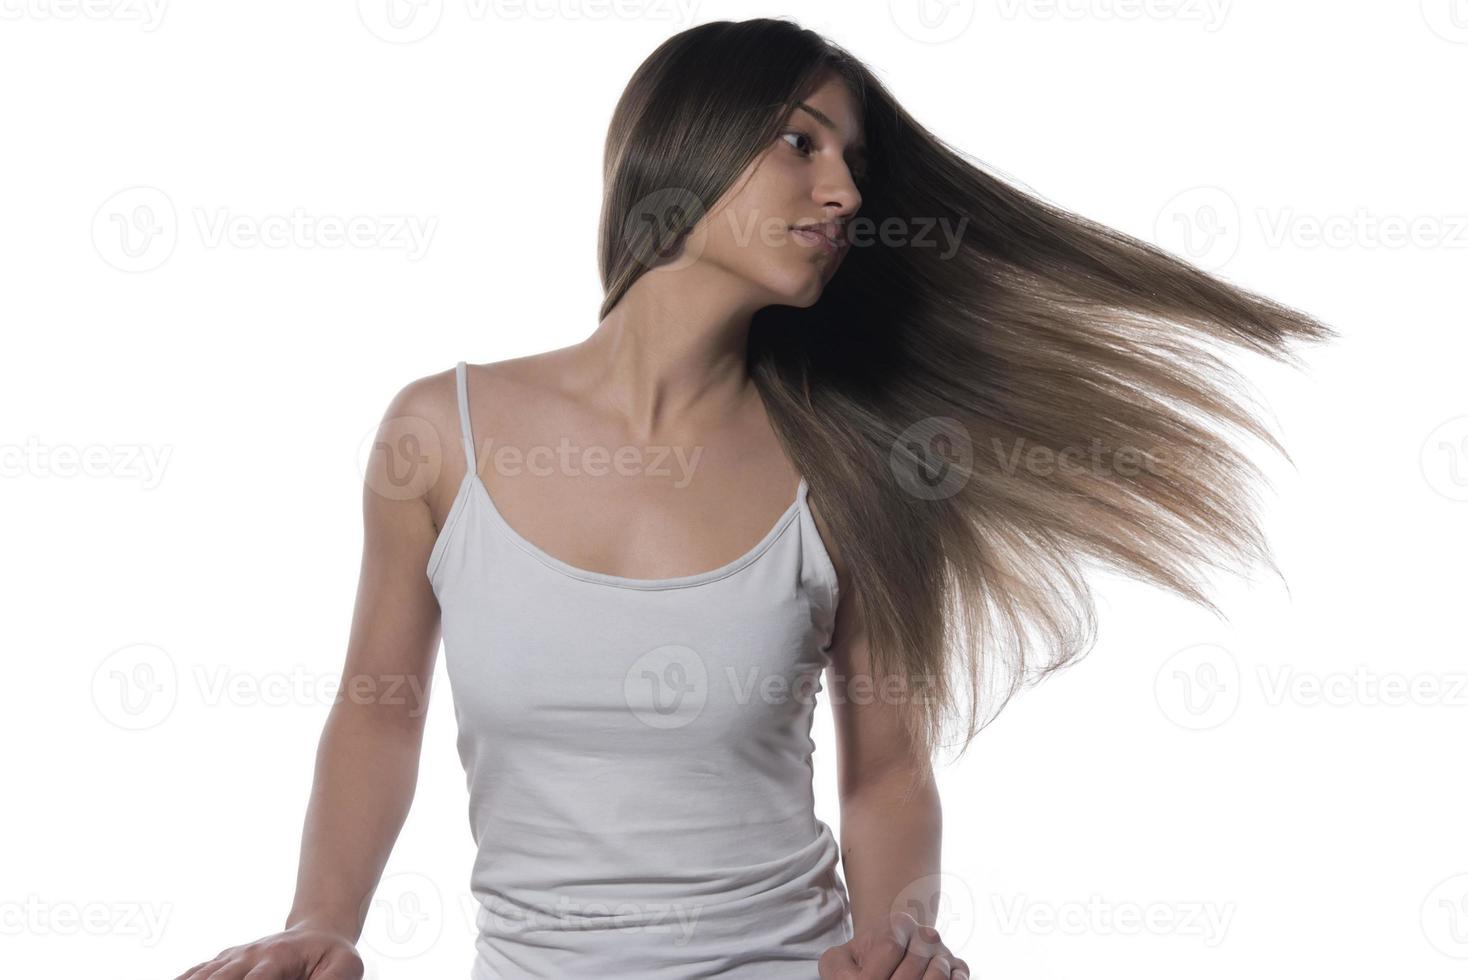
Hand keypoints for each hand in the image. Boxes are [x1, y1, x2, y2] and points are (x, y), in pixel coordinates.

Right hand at [171, 923, 362, 979]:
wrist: (318, 931)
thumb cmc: (333, 954)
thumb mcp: (346, 967)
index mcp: (277, 957)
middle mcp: (248, 955)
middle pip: (219, 979)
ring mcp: (233, 958)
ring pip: (202, 976)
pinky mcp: (224, 963)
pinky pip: (196, 973)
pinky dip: (182, 979)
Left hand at [819, 911, 970, 978]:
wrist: (881, 963)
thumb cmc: (857, 966)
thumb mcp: (838, 962)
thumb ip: (840, 970)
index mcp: (897, 923)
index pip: (889, 946)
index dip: (874, 973)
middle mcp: (925, 935)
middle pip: (913, 964)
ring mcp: (943, 954)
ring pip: (938, 973)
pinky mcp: (957, 970)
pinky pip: (960, 978)